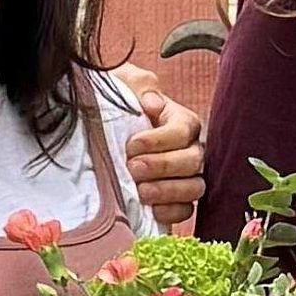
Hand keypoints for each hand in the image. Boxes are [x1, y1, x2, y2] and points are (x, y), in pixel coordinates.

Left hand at [120, 70, 204, 226]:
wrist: (100, 132)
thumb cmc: (117, 105)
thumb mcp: (123, 83)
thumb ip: (140, 84)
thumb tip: (152, 103)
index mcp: (181, 120)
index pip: (183, 130)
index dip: (159, 140)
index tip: (131, 144)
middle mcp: (191, 149)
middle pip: (193, 160)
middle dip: (163, 166)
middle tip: (133, 168)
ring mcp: (187, 177)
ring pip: (195, 187)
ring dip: (168, 191)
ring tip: (141, 191)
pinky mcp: (177, 200)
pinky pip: (186, 210)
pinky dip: (171, 212)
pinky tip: (150, 209)